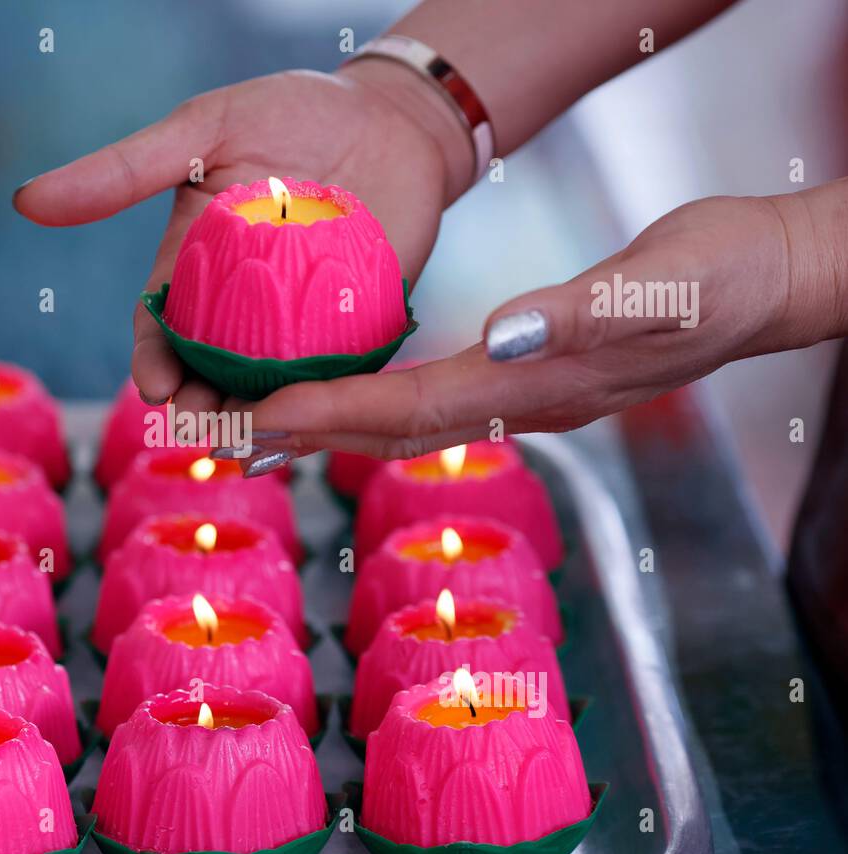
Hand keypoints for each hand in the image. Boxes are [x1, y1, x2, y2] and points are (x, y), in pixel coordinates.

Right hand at [13, 60, 474, 411]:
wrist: (396, 117)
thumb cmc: (293, 111)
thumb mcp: (202, 130)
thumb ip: (122, 171)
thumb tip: (24, 201)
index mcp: (196, 264)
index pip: (161, 328)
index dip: (153, 363)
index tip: (157, 389)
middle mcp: (241, 304)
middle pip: (208, 370)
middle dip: (200, 405)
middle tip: (205, 428)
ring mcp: (297, 323)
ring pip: (265, 388)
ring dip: (254, 417)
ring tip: (253, 438)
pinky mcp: (355, 331)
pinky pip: (331, 378)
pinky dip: (319, 404)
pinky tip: (317, 425)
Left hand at [227, 193, 821, 474]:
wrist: (764, 284)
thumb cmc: (718, 278)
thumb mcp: (658, 285)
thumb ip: (580, 315)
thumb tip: (500, 338)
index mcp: (533, 385)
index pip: (409, 409)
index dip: (332, 414)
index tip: (260, 417)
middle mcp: (516, 403)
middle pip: (389, 432)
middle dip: (306, 436)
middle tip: (224, 440)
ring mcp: (520, 397)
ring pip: (403, 423)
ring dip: (329, 427)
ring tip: (256, 427)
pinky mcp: (525, 375)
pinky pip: (429, 402)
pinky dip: (371, 403)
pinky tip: (342, 395)